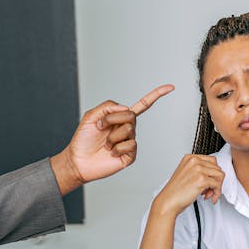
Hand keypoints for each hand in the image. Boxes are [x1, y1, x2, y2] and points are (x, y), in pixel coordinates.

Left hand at [51, 85, 174, 193]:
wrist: (78, 161)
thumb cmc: (83, 140)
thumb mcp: (91, 116)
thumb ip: (107, 107)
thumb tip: (126, 107)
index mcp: (120, 118)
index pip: (142, 105)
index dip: (156, 95)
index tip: (170, 87)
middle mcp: (127, 129)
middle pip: (131, 116)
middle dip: (113, 120)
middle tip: (101, 127)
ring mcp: (130, 142)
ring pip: (129, 130)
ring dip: (112, 136)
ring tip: (105, 144)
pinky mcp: (130, 155)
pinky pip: (130, 145)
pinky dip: (117, 148)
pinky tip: (111, 152)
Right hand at [153, 153, 224, 217]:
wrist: (168, 201)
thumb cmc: (176, 191)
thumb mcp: (186, 174)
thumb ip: (199, 170)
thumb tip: (214, 174)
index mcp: (190, 158)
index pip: (212, 160)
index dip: (213, 173)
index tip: (210, 182)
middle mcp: (194, 161)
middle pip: (217, 168)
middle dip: (216, 180)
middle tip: (209, 190)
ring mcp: (198, 169)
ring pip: (220, 175)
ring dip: (217, 187)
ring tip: (209, 194)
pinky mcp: (202, 179)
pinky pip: (217, 184)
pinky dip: (216, 193)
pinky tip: (209, 197)